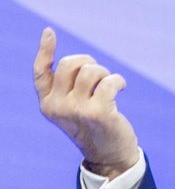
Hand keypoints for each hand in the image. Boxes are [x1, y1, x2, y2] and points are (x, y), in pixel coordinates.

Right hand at [34, 28, 138, 178]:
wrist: (110, 156)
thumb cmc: (93, 127)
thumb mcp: (73, 108)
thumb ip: (67, 88)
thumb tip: (78, 61)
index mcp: (47, 104)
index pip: (40, 72)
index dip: (45, 50)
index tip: (50, 32)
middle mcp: (57, 106)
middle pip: (68, 64)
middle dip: (88, 62)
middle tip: (100, 74)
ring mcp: (76, 110)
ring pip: (89, 71)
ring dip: (104, 72)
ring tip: (110, 82)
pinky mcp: (98, 113)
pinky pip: (109, 82)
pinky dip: (118, 80)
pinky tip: (121, 86)